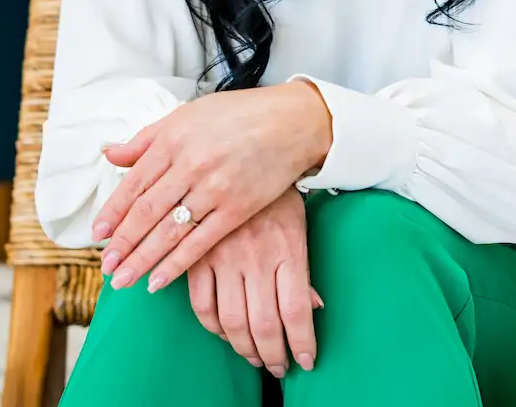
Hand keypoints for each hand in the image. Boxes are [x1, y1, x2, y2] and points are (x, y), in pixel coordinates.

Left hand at [93, 80, 331, 294]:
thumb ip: (146, 138)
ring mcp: (214, 190)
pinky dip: (177, 264)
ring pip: (169, 232)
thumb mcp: (186, 115)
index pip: (134, 184)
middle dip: (122, 243)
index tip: (97, 234)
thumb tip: (110, 153)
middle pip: (147, 212)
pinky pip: (200, 243)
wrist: (290, 122)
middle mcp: (189, 166)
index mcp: (172, 141)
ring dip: (142, 259)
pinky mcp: (237, 210)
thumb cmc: (237, 115)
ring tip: (123, 279)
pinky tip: (158, 280)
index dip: (113, 212)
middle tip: (106, 266)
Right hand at [188, 188, 323, 375]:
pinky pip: (201, 304)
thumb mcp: (299, 224)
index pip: (297, 312)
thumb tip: (316, 306)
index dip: (302, 343)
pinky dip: (211, 326)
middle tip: (276, 367)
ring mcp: (225, 258)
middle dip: (272, 355)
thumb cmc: (276, 191)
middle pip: (265, 326)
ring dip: (243, 348)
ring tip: (252, 356)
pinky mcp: (199, 255)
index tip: (305, 361)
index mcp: (288, 251)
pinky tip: (222, 332)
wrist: (244, 149)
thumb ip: (304, 270)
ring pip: (232, 321)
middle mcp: (257, 259)